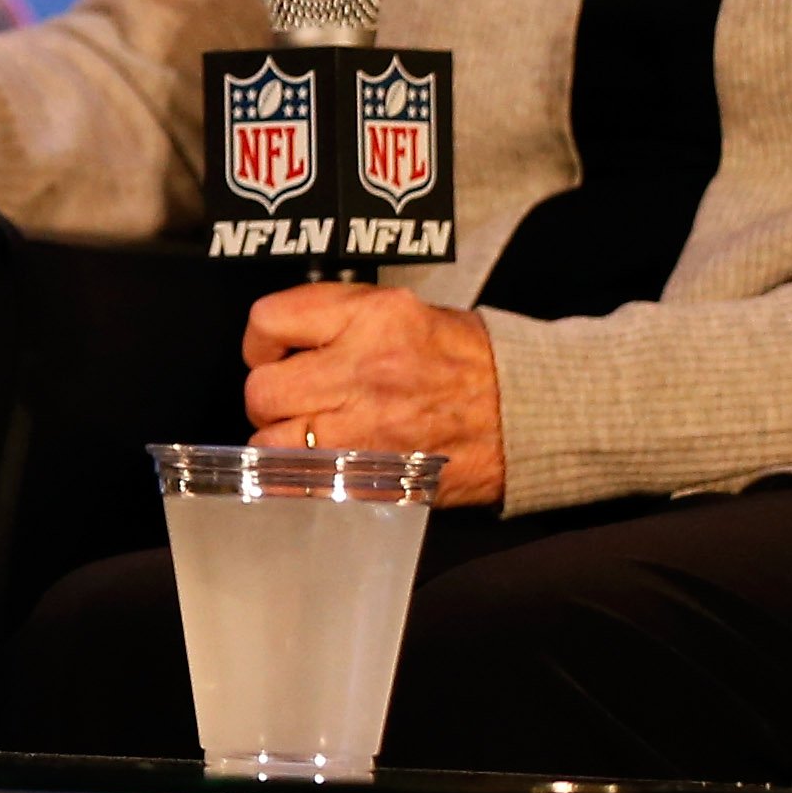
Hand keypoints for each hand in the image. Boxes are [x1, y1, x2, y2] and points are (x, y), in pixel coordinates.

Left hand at [240, 280, 503, 503]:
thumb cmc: (469, 357)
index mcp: (372, 317)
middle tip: (293, 400)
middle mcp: (363, 369)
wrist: (529, 411)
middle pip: (263, 389)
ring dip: (280, 441)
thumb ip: (341, 316)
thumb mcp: (406, 310)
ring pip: (273, 441)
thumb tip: (284, 340)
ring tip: (306, 435)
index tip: (274, 352)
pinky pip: (302, 483)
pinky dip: (297, 478)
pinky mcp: (376, 474)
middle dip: (270, 397)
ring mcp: (367, 428)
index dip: (262, 341)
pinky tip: (313, 467)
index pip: (269, 321)